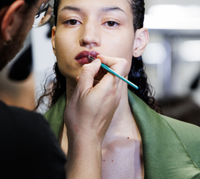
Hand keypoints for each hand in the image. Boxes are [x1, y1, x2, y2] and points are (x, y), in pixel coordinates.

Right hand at [64, 55, 126, 178]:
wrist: (86, 140)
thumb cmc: (80, 117)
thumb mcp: (80, 90)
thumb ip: (88, 73)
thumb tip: (96, 62)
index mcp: (110, 87)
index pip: (120, 63)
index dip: (108, 59)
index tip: (96, 62)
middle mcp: (117, 92)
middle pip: (117, 70)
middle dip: (103, 66)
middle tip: (89, 71)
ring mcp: (115, 99)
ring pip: (113, 79)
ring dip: (100, 76)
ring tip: (85, 81)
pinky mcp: (112, 104)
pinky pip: (110, 88)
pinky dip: (101, 84)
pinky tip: (88, 90)